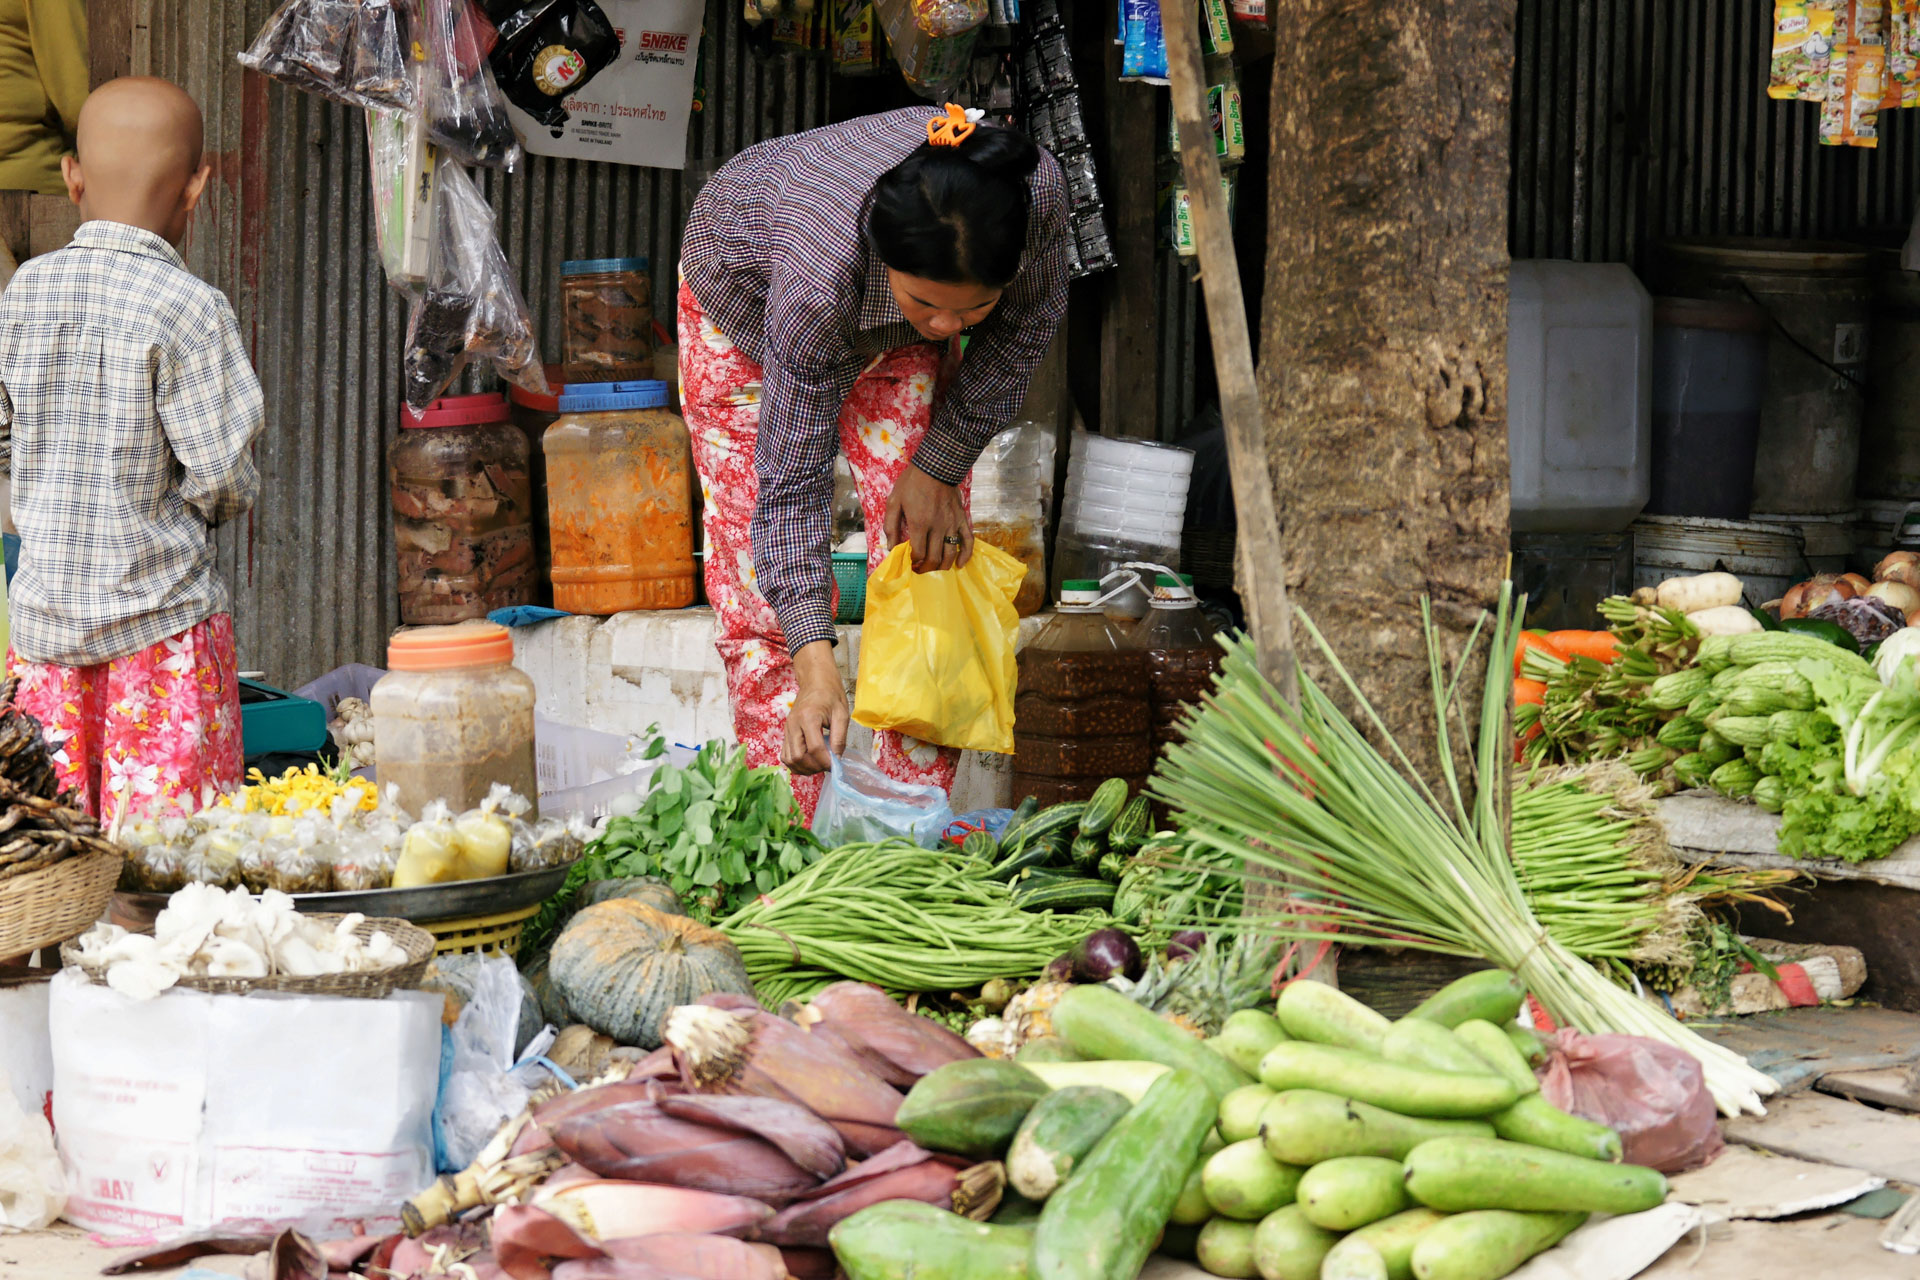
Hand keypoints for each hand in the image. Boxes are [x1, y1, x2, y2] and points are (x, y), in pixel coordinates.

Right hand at [783, 640, 847, 774]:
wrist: (815, 680)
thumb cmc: (830, 694)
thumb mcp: (841, 714)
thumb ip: (840, 738)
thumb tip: (837, 759)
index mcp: (808, 717)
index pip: (814, 748)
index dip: (826, 761)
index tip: (836, 765)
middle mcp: (793, 725)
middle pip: (798, 757)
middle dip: (814, 767)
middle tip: (828, 766)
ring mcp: (787, 729)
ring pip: (789, 759)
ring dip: (804, 768)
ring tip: (819, 765)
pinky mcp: (785, 732)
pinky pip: (785, 755)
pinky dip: (796, 764)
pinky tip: (809, 762)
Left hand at [885, 462, 972, 572]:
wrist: (935, 467)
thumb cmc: (912, 483)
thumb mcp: (894, 502)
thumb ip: (891, 526)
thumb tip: (891, 548)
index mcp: (919, 523)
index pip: (918, 553)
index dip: (913, 563)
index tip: (909, 564)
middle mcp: (937, 527)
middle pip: (934, 558)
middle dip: (926, 569)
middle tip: (919, 570)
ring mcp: (952, 524)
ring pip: (950, 554)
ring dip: (942, 567)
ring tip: (935, 569)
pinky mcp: (962, 520)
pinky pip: (968, 541)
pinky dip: (965, 555)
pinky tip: (960, 565)